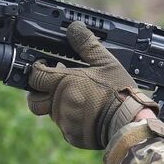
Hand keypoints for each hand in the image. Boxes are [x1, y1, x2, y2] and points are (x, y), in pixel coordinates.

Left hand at [26, 21, 157, 148]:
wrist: (129, 123)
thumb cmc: (119, 92)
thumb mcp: (106, 63)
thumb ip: (87, 45)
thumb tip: (74, 27)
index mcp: (65, 83)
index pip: (35, 76)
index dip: (36, 69)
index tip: (44, 66)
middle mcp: (60, 103)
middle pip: (34, 99)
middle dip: (40, 91)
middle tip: (54, 86)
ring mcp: (64, 122)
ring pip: (50, 113)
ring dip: (58, 105)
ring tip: (78, 99)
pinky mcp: (72, 136)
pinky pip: (64, 127)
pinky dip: (71, 120)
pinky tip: (86, 114)